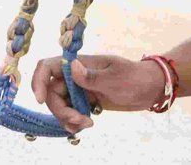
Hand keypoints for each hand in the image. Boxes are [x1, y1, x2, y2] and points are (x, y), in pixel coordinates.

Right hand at [31, 55, 166, 132]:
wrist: (151, 89)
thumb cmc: (135, 77)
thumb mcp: (116, 78)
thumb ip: (92, 76)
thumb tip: (72, 68)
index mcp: (78, 64)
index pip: (47, 67)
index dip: (38, 81)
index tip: (40, 100)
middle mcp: (74, 76)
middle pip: (51, 92)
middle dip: (60, 109)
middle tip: (78, 120)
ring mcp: (79, 90)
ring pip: (59, 105)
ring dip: (67, 118)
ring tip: (87, 125)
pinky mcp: (85, 102)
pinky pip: (70, 112)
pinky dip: (73, 122)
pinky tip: (86, 125)